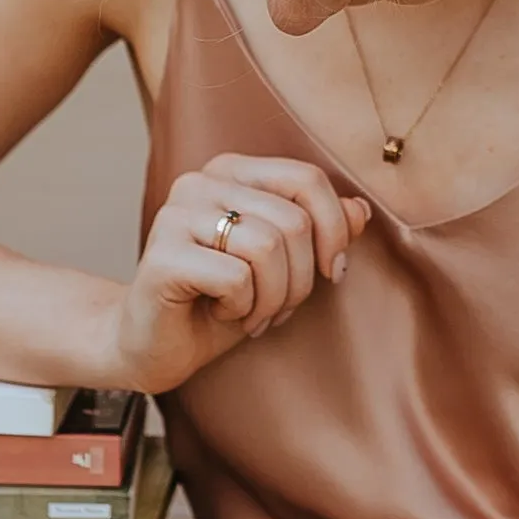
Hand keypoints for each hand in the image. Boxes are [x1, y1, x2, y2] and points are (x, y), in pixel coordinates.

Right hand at [110, 157, 369, 391]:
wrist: (155, 346)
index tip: (331, 271)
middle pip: (294, 220)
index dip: (335, 230)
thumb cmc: (220, 302)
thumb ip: (320, 231)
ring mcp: (176, 215)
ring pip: (268, 248)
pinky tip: (219, 312)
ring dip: (272, 298)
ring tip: (250, 313)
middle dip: (301, 279)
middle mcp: (200, 182)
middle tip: (278, 308)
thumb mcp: (284, 266)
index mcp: (231, 172)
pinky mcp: (163, 255)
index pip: (307, 180)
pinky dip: (242, 308)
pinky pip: (236, 278)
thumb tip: (362, 209)